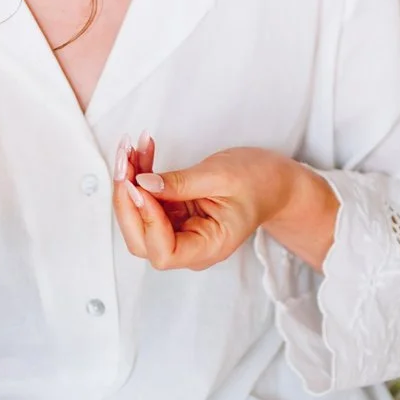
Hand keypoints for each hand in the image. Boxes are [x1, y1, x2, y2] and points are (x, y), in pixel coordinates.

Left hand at [113, 143, 338, 270]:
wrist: (274, 181)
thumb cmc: (260, 182)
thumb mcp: (223, 177)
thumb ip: (182, 184)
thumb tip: (142, 183)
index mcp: (209, 247)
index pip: (164, 252)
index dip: (147, 222)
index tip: (142, 186)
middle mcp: (190, 245)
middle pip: (142, 239)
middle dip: (127, 199)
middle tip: (125, 161)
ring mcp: (179, 230)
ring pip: (138, 216)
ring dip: (129, 181)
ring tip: (131, 147)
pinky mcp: (173, 213)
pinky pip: (147, 198)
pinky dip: (140, 173)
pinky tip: (142, 149)